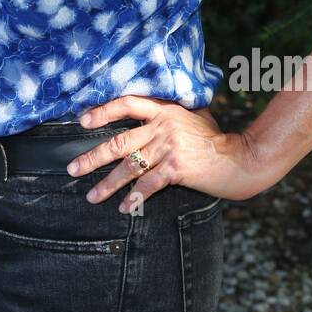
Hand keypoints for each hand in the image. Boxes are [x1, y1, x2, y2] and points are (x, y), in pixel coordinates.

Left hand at [66, 94, 269, 206]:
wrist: (240, 158)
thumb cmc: (215, 138)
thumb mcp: (193, 116)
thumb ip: (169, 114)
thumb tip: (146, 114)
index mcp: (164, 109)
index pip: (127, 104)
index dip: (103, 111)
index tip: (82, 121)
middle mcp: (163, 126)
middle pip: (119, 141)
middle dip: (92, 157)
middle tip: (72, 168)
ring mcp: (169, 146)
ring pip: (129, 166)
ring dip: (107, 183)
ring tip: (91, 196)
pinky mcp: (177, 168)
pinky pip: (148, 184)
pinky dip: (134, 197)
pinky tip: (123, 207)